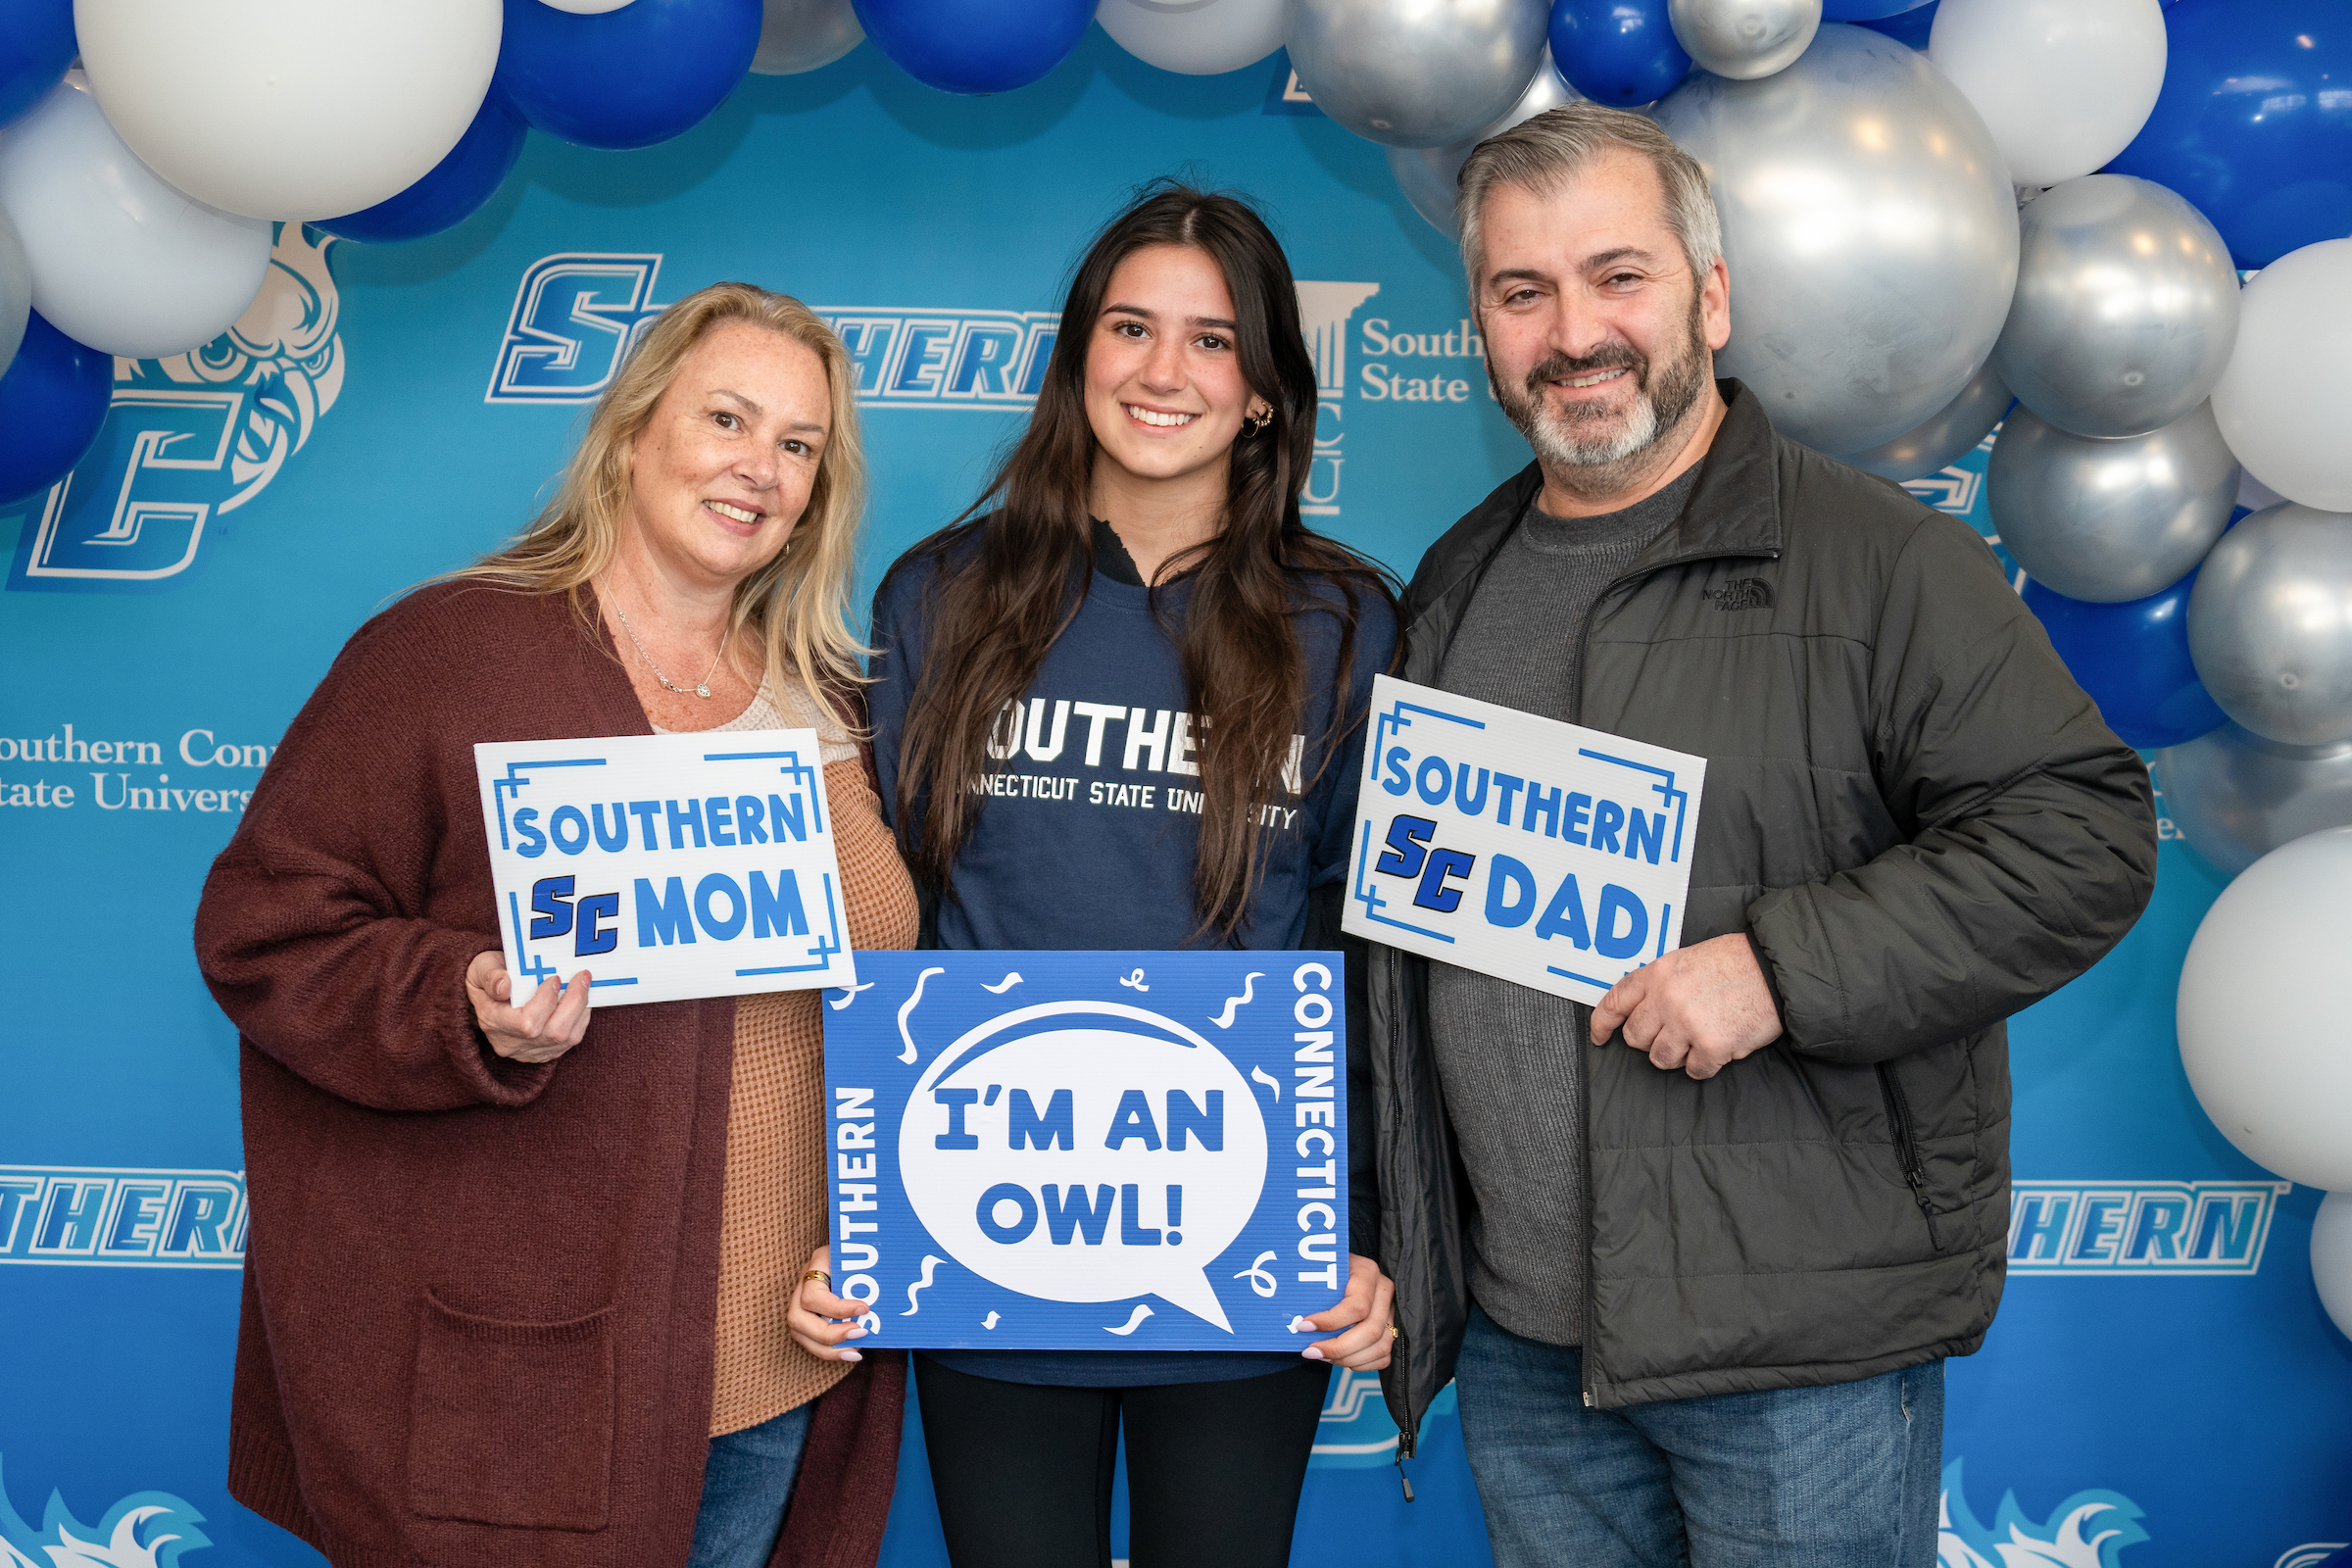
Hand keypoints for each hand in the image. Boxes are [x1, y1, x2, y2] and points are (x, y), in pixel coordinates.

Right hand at [466, 950, 593, 1064]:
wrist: (490, 995)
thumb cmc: (489, 977)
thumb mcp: (481, 969)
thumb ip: (490, 975)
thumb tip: (505, 985)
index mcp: (493, 1022)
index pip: (527, 1023)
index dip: (547, 1001)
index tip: (555, 978)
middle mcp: (512, 1042)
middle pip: (554, 1033)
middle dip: (574, 1002)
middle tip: (581, 976)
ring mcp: (531, 1050)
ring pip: (567, 1038)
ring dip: (581, 1008)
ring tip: (583, 983)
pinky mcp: (546, 1052)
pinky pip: (572, 1038)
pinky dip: (580, 1016)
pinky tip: (579, 998)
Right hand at [785, 1245, 870, 1362]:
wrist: (857, 1246)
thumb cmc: (865, 1251)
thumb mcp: (865, 1255)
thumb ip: (870, 1274)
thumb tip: (882, 1303)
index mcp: (817, 1263)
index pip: (813, 1295)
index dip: (836, 1309)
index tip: (865, 1309)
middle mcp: (803, 1283)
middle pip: (797, 1319)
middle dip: (830, 1334)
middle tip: (861, 1334)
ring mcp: (800, 1299)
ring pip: (799, 1333)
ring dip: (829, 1349)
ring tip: (855, 1353)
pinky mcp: (806, 1315)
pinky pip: (809, 1339)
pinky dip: (829, 1350)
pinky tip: (851, 1353)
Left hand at [1300, 1253, 1394, 1370]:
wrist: (1342, 1270)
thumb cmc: (1327, 1271)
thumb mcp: (1320, 1271)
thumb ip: (1313, 1290)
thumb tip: (1296, 1323)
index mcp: (1367, 1272)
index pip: (1356, 1306)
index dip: (1330, 1322)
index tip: (1303, 1327)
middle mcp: (1383, 1291)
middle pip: (1370, 1331)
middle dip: (1337, 1347)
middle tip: (1311, 1351)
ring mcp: (1391, 1310)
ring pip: (1380, 1347)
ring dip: (1348, 1358)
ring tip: (1323, 1356)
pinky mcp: (1392, 1327)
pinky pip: (1384, 1356)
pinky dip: (1361, 1364)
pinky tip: (1340, 1359)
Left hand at [1589, 933, 1781, 1080]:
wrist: (1774, 970)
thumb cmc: (1734, 962)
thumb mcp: (1686, 959)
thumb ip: (1660, 983)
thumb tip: (1641, 1009)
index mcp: (1657, 974)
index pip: (1614, 1003)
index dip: (1602, 1024)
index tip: (1600, 1038)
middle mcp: (1666, 999)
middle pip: (1635, 1037)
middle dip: (1651, 1040)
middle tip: (1675, 1032)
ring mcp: (1686, 1024)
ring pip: (1660, 1059)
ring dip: (1678, 1055)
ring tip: (1698, 1039)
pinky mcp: (1711, 1046)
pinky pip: (1694, 1071)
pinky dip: (1705, 1065)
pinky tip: (1718, 1047)